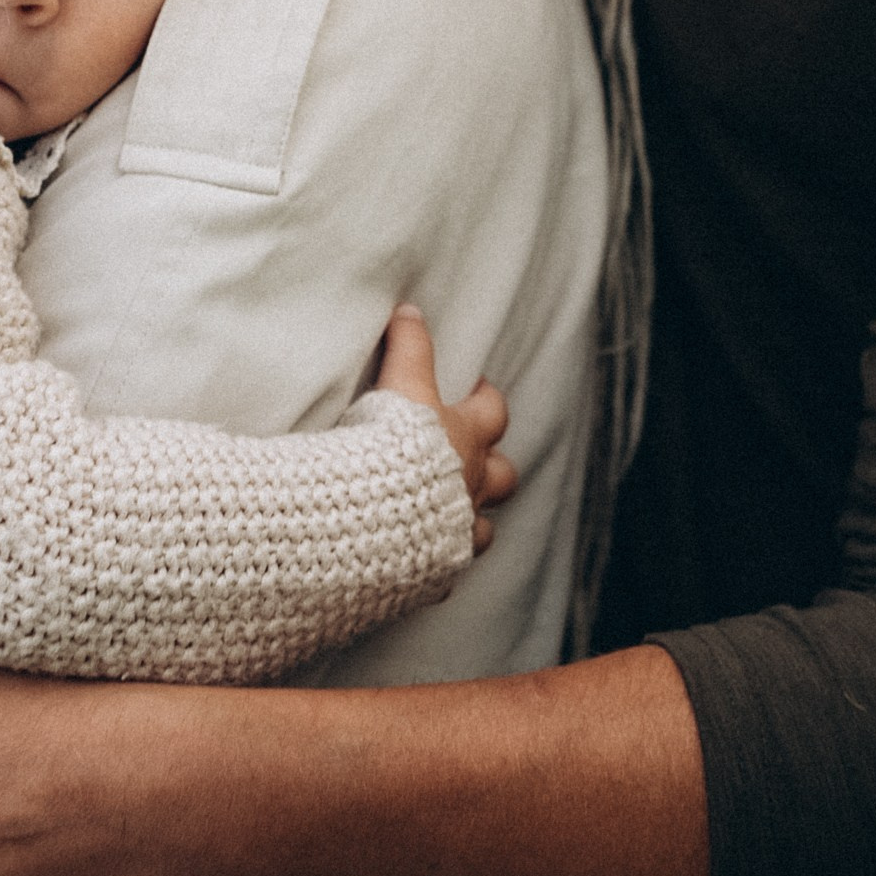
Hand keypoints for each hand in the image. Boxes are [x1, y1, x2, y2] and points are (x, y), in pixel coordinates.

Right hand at [374, 304, 514, 548]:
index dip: (485, 397)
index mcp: (462, 438)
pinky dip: (439, 556)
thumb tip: (409, 308)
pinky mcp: (436, 567)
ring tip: (453, 510)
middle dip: (492, 462)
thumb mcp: (399, 384)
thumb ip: (408, 344)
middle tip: (471, 451)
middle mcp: (470, 483)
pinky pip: (447, 565)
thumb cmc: (387, 444)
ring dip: (472, 515)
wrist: (371, 511)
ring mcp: (457, 529)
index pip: (492, 410)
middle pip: (504, 474)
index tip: (473, 387)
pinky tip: (420, 556)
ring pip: (485, 526)